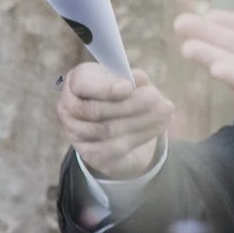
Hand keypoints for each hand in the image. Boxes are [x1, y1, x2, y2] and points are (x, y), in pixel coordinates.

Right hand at [57, 64, 172, 178]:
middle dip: (130, 104)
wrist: (117, 129)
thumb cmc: (121, 96)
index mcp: (75, 83)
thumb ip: (133, 78)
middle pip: (95, 110)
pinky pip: (116, 147)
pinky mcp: (89, 153)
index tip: (128, 87)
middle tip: (156, 98)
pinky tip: (159, 126)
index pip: (82, 84)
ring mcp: (75, 133)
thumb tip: (138, 80)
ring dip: (141, 120)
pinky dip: (142, 135)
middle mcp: (68, 108)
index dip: (104, 88)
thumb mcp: (127, 81)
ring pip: (107, 130)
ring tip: (166, 111)